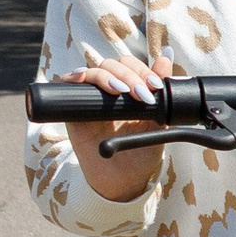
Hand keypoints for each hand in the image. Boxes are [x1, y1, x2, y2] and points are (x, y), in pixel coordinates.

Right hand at [62, 55, 165, 202]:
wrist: (122, 181)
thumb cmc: (141, 154)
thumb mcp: (158, 122)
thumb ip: (162, 92)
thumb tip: (167, 55)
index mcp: (131, 92)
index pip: (132, 66)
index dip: (142, 70)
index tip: (155, 86)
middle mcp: (110, 91)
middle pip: (114, 64)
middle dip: (130, 75)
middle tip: (141, 94)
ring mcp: (91, 98)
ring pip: (95, 70)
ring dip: (108, 76)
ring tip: (122, 92)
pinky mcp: (73, 108)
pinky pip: (68, 84)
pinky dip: (75, 76)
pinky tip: (83, 78)